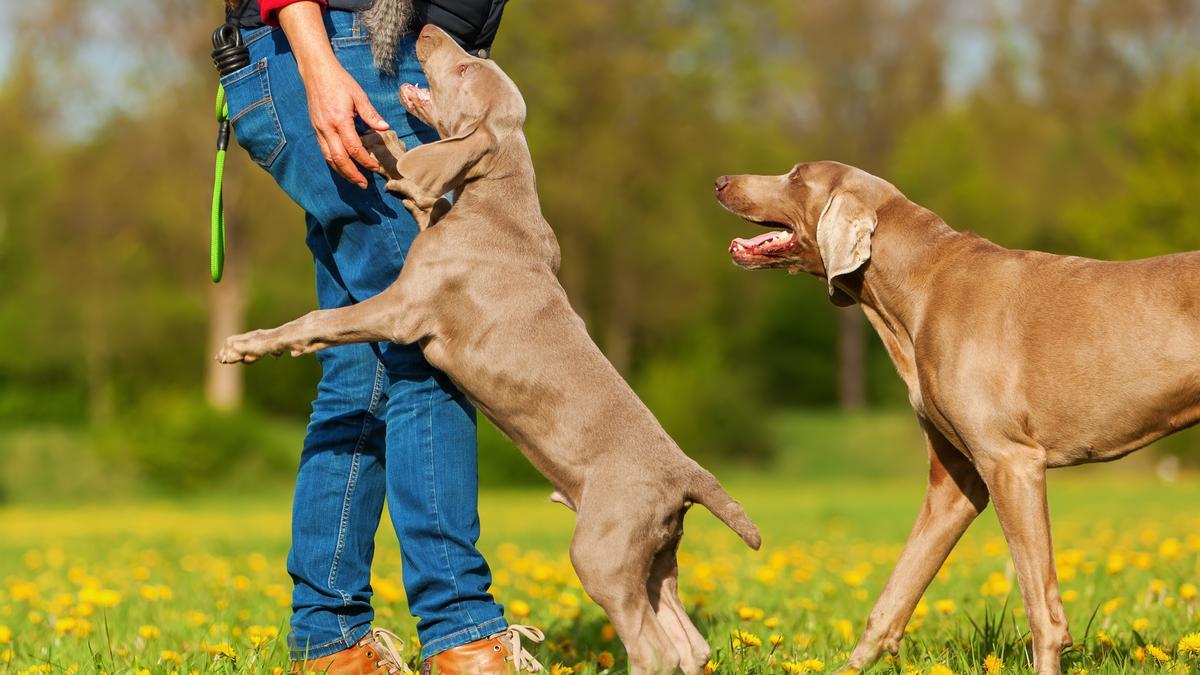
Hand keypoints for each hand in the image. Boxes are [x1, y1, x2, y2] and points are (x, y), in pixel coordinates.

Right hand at [302, 62, 389, 186]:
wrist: (316, 72)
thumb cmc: (340, 81)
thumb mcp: (359, 95)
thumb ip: (371, 114)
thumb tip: (385, 128)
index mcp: (339, 119)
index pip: (353, 147)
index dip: (365, 160)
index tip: (375, 167)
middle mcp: (327, 128)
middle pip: (339, 158)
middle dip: (352, 174)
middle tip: (364, 184)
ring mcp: (319, 129)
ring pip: (329, 158)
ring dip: (342, 172)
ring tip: (355, 180)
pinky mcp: (316, 129)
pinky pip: (324, 151)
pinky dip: (334, 162)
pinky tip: (343, 167)